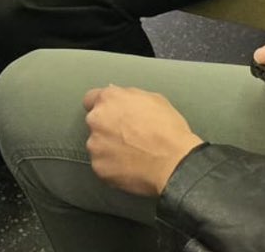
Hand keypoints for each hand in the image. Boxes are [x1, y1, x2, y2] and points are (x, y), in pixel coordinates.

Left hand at [83, 86, 203, 196]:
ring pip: (97, 144)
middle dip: (107, 127)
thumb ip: (129, 97)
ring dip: (108, 147)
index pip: (90, 99)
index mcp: (109, 99)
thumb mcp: (153, 99)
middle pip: (95, 122)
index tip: (110, 113)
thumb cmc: (167, 129)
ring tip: (130, 153)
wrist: (173, 163)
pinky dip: (112, 165)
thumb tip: (120, 99)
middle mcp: (97, 120)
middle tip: (127, 135)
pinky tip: (129, 166)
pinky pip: (102, 164)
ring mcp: (95, 145)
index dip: (103, 106)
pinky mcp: (99, 167)